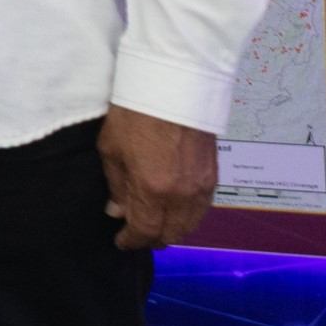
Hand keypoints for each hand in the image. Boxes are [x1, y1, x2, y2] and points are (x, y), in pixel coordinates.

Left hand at [97, 105, 219, 248]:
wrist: (173, 84)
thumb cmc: (134, 113)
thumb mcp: (111, 150)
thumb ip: (116, 186)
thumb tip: (117, 211)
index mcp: (152, 190)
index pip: (145, 232)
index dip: (131, 241)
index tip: (121, 241)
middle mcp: (181, 195)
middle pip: (171, 234)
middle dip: (152, 239)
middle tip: (138, 234)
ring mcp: (201, 186)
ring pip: (190, 224)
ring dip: (173, 229)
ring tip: (156, 224)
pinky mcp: (214, 174)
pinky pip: (203, 208)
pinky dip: (189, 215)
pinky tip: (176, 210)